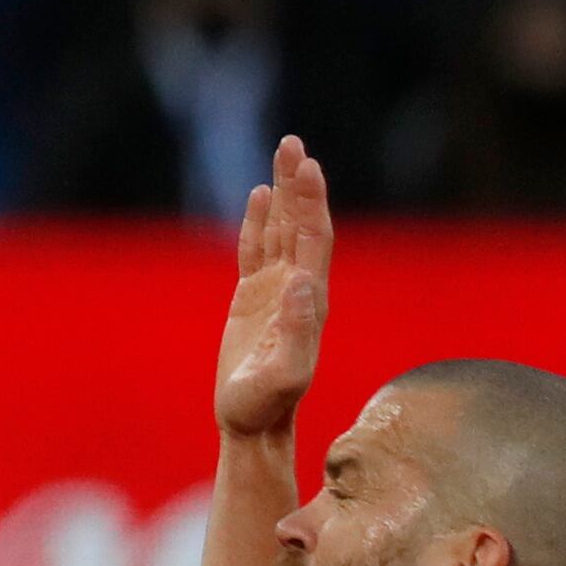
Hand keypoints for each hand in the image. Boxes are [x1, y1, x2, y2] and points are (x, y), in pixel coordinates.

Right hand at [215, 134, 331, 442]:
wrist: (253, 423)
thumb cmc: (264, 404)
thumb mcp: (283, 375)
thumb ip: (297, 331)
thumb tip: (300, 281)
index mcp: (308, 300)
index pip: (312, 239)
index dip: (310, 202)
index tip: (306, 167)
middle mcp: (298, 288)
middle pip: (301, 224)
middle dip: (298, 184)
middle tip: (292, 143)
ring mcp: (276, 291)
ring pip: (280, 229)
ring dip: (283, 192)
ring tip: (283, 152)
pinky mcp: (253, 298)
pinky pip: (256, 248)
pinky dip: (257, 219)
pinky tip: (258, 195)